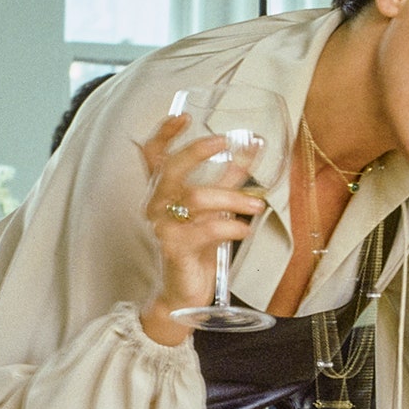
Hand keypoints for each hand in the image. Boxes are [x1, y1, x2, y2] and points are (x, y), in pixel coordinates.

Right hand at [138, 113, 266, 344]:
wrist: (183, 292)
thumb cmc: (197, 248)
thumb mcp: (215, 208)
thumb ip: (230, 177)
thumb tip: (252, 145)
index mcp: (162, 193)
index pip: (153, 156)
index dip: (164, 134)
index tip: (184, 116)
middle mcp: (156, 206)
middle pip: (171, 169)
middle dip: (198, 151)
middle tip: (225, 142)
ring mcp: (163, 227)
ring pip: (195, 198)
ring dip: (232, 197)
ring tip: (256, 205)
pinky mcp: (175, 249)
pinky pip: (205, 230)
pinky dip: (231, 226)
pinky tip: (245, 229)